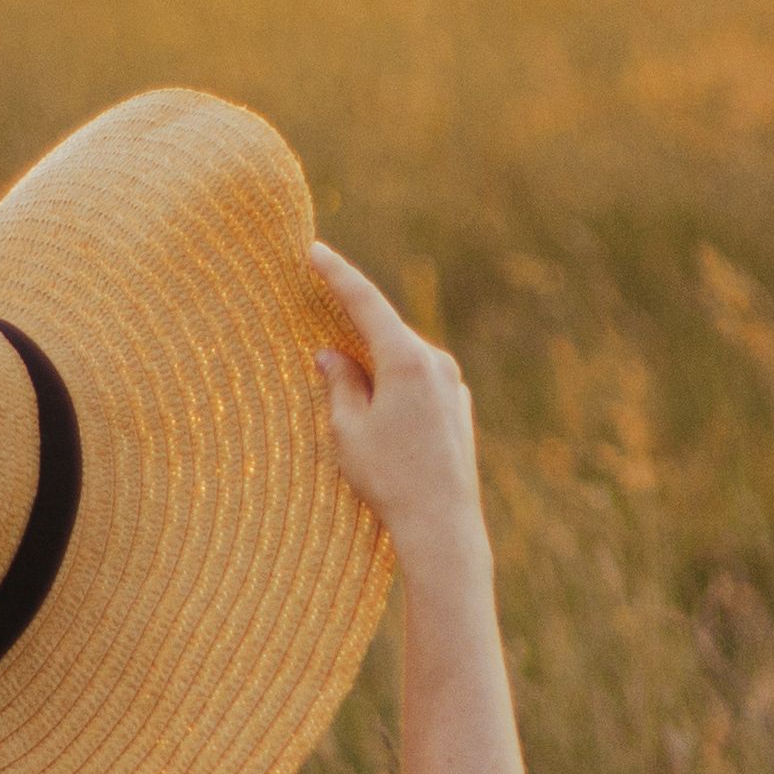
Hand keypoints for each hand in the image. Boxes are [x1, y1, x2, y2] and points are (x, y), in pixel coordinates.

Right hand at [309, 243, 483, 578]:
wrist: (443, 523)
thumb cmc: (390, 478)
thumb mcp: (348, 430)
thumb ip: (339, 382)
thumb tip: (330, 353)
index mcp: (406, 359)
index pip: (365, 302)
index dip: (336, 274)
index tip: (313, 250)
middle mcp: (436, 361)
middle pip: (384, 333)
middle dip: (352, 336)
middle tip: (322, 350)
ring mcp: (453, 383)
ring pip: (402, 360)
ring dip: (375, 369)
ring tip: (358, 413)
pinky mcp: (459, 405)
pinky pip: (420, 382)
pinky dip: (396, 388)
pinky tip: (386, 426)